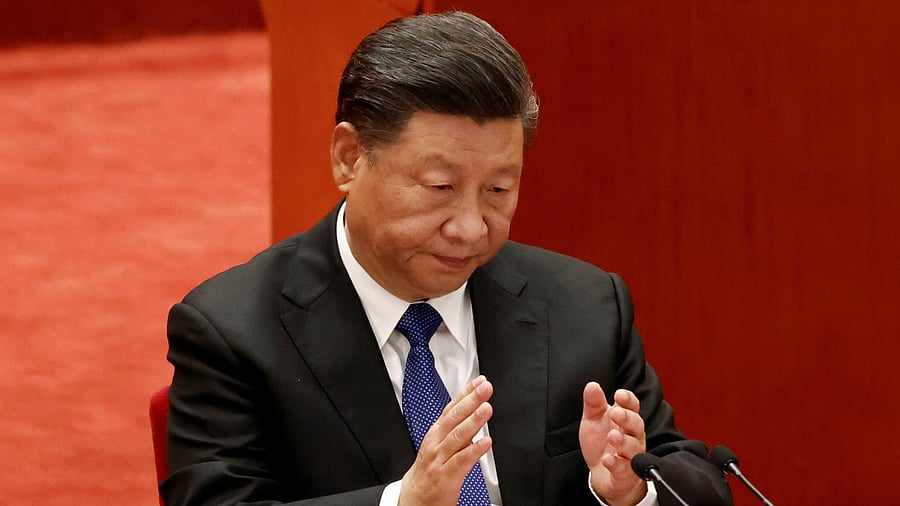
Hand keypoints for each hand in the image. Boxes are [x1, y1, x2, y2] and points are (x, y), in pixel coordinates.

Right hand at [399, 376, 493, 505]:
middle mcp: (437, 442)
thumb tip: (475, 411)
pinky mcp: (446, 476)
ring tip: (486, 409)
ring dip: (473, 421)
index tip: (480, 381)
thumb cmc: (430, 471)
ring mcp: (440, 458)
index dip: (466, 393)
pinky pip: (461, 461)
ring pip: (457, 436)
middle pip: (454, 417)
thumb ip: (457, 429)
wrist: (415, 499)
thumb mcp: (440, 445)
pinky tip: (486, 443)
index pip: (452, 408)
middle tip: (485, 388)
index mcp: (436, 433)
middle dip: (471, 400)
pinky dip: (474, 451)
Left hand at [579, 382, 647, 505]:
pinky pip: (624, 470)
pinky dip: (616, 464)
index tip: (619, 394)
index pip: (632, 407)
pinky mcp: (625, 475)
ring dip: (624, 441)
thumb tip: (592, 385)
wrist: (602, 474)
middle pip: (637, 425)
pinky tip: (607, 459)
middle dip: (628, 418)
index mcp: (626, 420)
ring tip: (612, 436)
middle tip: (616, 413)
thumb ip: (594, 404)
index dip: (628, 400)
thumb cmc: (601, 443)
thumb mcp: (593, 420)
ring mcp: (631, 457)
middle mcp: (633, 437)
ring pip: (634, 448)